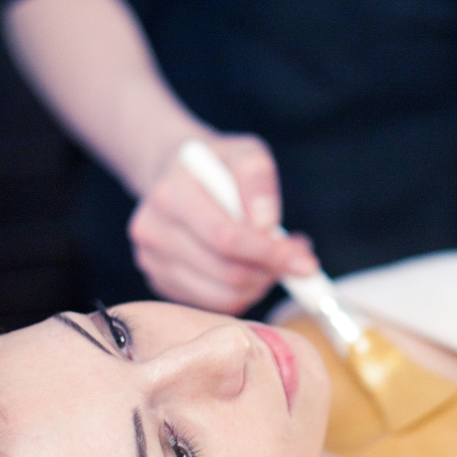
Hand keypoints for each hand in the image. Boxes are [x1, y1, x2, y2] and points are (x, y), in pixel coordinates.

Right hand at [128, 135, 317, 313]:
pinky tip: (250, 269)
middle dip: (269, 271)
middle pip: (225, 272)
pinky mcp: (160, 282)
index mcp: (169, 194)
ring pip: (222, 296)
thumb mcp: (243, 152)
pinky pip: (214, 304)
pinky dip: (242, 294)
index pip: (225, 237)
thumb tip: (267, 224)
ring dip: (259, 285)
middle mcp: (152, 230)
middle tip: (295, 260)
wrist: (175, 176)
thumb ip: (257, 179)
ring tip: (273, 262)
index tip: (304, 259)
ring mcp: (152, 261)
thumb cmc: (216, 165)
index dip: (269, 252)